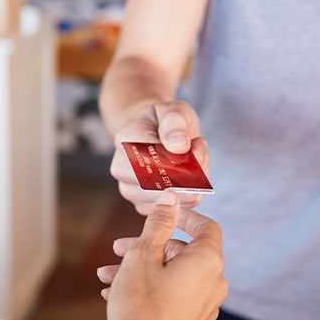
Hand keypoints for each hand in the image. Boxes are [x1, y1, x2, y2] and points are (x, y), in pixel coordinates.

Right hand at [97, 190, 226, 319]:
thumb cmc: (141, 308)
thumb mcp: (142, 255)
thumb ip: (158, 223)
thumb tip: (170, 198)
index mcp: (207, 261)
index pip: (205, 226)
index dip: (183, 216)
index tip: (162, 213)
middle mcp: (213, 282)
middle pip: (182, 251)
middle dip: (147, 247)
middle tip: (118, 249)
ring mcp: (205, 304)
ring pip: (173, 274)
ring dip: (141, 269)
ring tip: (109, 275)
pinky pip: (173, 294)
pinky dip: (149, 287)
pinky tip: (118, 292)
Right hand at [110, 100, 209, 214]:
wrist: (154, 134)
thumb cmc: (164, 122)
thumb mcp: (173, 110)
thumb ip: (175, 122)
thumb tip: (178, 146)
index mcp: (124, 141)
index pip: (153, 159)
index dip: (181, 158)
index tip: (195, 144)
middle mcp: (120, 170)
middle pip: (162, 184)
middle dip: (191, 171)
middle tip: (199, 150)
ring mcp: (130, 191)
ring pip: (173, 199)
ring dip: (194, 181)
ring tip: (195, 160)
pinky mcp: (144, 207)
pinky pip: (177, 209)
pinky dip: (192, 194)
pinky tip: (190, 176)